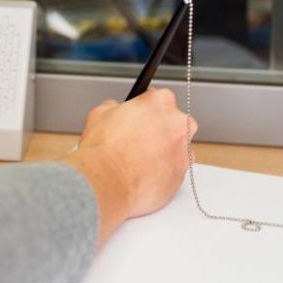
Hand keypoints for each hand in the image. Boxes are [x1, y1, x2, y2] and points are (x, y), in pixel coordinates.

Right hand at [63, 89, 195, 246]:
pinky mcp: (182, 175)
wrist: (105, 185)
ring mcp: (183, 151)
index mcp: (160, 103)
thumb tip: (116, 111)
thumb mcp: (99, 114)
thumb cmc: (103, 152)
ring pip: (177, 147)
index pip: (159, 97)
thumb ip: (115, 108)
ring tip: (138, 160)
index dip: (145, 108)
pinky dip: (164, 171)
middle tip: (138, 139)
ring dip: (163, 151)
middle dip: (159, 129)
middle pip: (174, 121)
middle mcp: (178, 124)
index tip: (139, 116)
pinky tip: (144, 174)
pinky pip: (175, 169)